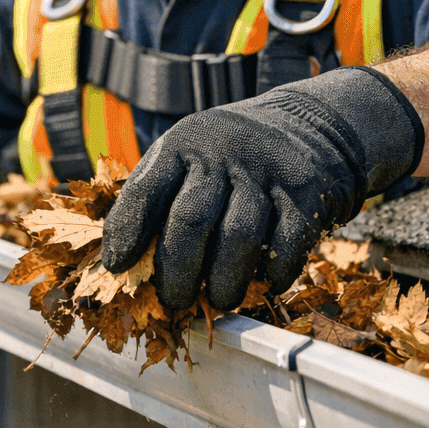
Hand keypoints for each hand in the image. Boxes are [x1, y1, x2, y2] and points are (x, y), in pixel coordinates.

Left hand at [100, 67, 423, 310]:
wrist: (311, 127)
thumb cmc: (228, 158)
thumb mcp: (186, 155)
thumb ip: (155, 197)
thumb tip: (120, 262)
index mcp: (182, 146)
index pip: (144, 190)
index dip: (126, 232)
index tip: (117, 266)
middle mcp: (222, 155)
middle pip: (191, 220)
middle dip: (177, 271)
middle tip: (174, 300)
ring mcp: (267, 173)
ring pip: (240, 236)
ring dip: (224, 280)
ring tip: (218, 300)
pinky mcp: (306, 194)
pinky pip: (287, 244)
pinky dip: (273, 273)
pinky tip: (262, 282)